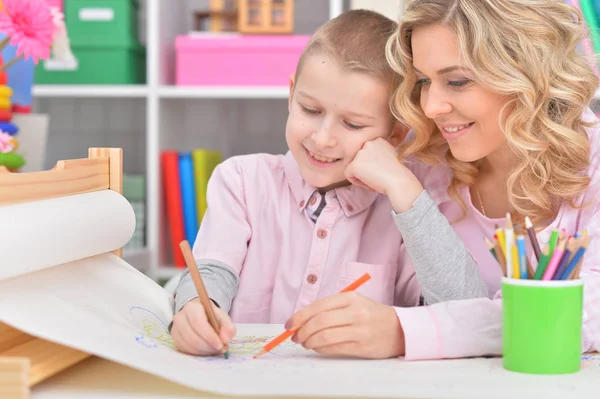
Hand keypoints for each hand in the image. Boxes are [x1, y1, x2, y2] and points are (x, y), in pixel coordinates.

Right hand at [171, 299, 235, 355]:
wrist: (199, 315)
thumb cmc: (211, 316)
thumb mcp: (222, 318)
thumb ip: (228, 327)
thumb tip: (225, 340)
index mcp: (192, 307)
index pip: (197, 321)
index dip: (209, 335)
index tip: (220, 344)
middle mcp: (180, 318)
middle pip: (192, 336)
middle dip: (208, 346)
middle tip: (220, 349)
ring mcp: (175, 330)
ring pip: (189, 346)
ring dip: (205, 351)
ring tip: (215, 349)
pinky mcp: (175, 341)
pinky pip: (186, 351)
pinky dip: (199, 353)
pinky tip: (207, 350)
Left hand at [285, 292, 405, 358]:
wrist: (400, 329)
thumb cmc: (371, 314)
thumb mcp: (354, 303)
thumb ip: (329, 309)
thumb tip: (301, 320)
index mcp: (350, 298)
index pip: (318, 306)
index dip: (300, 316)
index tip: (289, 324)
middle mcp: (355, 312)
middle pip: (319, 322)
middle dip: (302, 331)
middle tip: (295, 336)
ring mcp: (359, 330)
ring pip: (325, 337)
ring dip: (310, 342)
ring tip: (305, 343)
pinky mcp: (362, 346)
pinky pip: (334, 348)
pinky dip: (320, 349)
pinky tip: (317, 347)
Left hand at [345, 138, 422, 212]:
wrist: (398, 181)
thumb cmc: (397, 174)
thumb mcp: (390, 156)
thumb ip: (378, 154)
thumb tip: (369, 160)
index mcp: (377, 140)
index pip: (367, 153)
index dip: (372, 164)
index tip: (382, 171)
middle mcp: (368, 143)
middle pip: (359, 159)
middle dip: (366, 169)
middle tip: (378, 177)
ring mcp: (360, 153)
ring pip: (353, 166)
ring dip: (361, 175)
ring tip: (374, 180)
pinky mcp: (354, 164)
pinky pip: (348, 174)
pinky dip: (356, 181)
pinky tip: (368, 183)